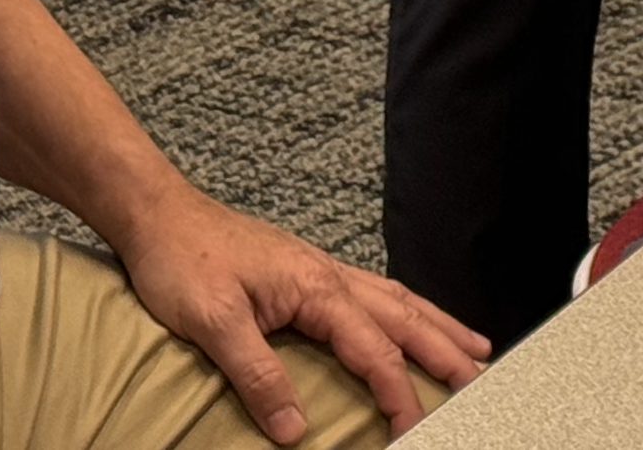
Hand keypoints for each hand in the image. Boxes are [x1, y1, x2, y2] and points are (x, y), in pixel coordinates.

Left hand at [116, 186, 489, 441]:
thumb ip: (258, 374)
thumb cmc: (182, 260)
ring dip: (436, 325)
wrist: (158, 213)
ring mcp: (320, 270)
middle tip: (484, 382)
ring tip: (473, 347)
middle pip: (403, 317)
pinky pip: (372, 292)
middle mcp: (328, 275)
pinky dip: (404, 308)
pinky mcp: (306, 271)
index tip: (416, 431)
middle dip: (446, 351)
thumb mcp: (213, 322)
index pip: (373, 349)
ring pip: (395, 300)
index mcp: (315, 287)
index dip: (398, 394)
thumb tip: (295, 430)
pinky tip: (409, 318)